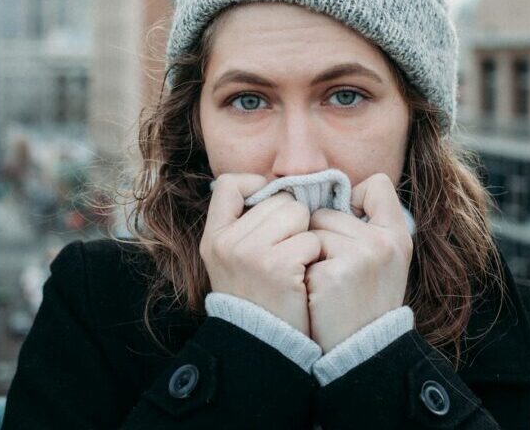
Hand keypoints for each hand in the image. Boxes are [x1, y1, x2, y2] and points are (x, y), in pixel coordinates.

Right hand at [200, 173, 322, 336]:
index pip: (230, 184)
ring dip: (306, 236)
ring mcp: (251, 253)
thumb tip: (279, 188)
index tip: (271, 208)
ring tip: (295, 263)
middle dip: (292, 220)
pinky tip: (304, 276)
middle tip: (288, 251)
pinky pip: (312, 239)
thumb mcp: (234, 260)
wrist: (264, 345)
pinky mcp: (279, 266)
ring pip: (299, 214)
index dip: (256, 186)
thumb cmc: (258, 297)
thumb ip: (247, 225)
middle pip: (278, 199)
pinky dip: (315, 256)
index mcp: (214, 237)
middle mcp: (228, 242)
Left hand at [305, 173, 412, 352]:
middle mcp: (383, 241)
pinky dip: (301, 271)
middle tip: (333, 270)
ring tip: (324, 283)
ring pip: (310, 230)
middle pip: (328, 210)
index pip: (377, 184)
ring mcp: (359, 256)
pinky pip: (300, 252)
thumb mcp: (384, 259)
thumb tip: (330, 190)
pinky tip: (315, 294)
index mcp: (398, 234)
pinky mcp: (332, 274)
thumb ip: (368, 223)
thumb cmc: (365, 301)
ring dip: (307, 253)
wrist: (361, 352)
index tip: (349, 227)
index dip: (355, 200)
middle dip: (320, 235)